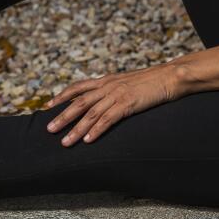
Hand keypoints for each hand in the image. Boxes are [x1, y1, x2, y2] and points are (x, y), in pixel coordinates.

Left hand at [45, 63, 181, 145]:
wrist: (170, 77)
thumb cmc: (151, 82)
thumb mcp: (126, 83)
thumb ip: (112, 90)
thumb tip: (102, 99)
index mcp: (106, 80)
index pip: (78, 87)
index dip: (61, 96)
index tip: (48, 106)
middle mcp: (108, 86)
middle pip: (79, 102)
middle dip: (62, 117)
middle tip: (49, 129)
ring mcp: (117, 94)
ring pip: (91, 114)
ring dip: (76, 129)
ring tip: (65, 142)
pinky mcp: (128, 104)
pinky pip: (108, 119)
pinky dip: (97, 130)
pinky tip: (88, 140)